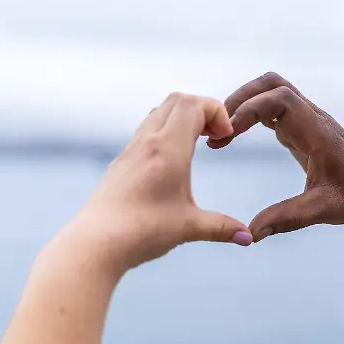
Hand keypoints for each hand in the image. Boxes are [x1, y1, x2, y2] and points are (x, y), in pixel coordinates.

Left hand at [63, 93, 252, 273]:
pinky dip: (166, 131)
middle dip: (203, 110)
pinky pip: (146, 130)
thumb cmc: (141, 232)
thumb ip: (222, 228)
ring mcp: (131, 150)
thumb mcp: (189, 228)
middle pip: (177, 100)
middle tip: (215, 136)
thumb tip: (248, 238)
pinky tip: (173, 161)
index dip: (217, 112)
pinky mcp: (121, 162)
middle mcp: (148, 142)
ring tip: (197, 144)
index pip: (194, 104)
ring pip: (159, 112)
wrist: (95, 243)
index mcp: (168, 149)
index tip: (225, 137)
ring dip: (182, 118)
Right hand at [208, 72, 343, 241]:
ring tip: (221, 132)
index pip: (281, 99)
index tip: (228, 133)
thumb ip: (289, 218)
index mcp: (317, 132)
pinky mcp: (301, 128)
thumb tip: (253, 231)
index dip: (250, 109)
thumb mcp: (324, 209)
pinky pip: (272, 108)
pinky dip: (250, 114)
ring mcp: (306, 120)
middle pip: (272, 84)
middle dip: (241, 98)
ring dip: (243, 103)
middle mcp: (311, 118)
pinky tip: (233, 136)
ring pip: (271, 90)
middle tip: (218, 127)